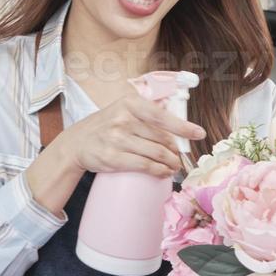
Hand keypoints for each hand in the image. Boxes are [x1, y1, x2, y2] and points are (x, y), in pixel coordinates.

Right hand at [25, 91, 205, 213]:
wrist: (77, 142)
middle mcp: (123, 120)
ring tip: (175, 166)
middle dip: (175, 150)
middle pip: (161, 138)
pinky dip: (158, 171)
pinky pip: (144, 166)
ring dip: (170, 163)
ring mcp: (117, 139)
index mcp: (130, 104)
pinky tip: (164, 172)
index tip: (199, 133)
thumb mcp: (124, 110)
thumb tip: (178, 122)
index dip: (183, 126)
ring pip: (155, 154)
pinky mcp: (113, 158)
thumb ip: (147, 113)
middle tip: (181, 156)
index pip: (162, 116)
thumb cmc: (107, 125)